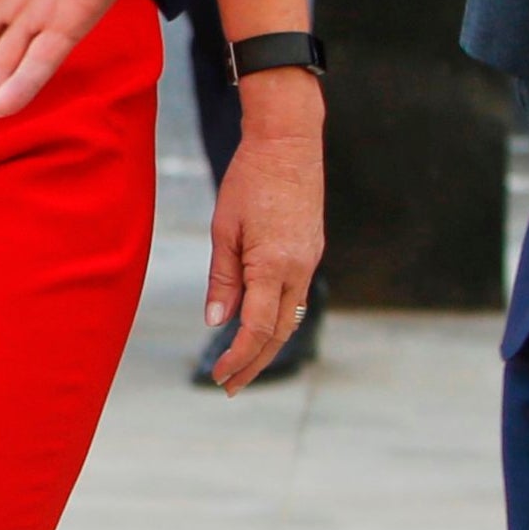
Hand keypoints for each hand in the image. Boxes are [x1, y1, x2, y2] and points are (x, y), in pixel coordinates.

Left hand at [205, 74, 325, 390]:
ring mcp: (309, 261)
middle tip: (229, 387)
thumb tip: (217, 322)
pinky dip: (278, 318)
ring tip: (242, 366)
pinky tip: (260, 327)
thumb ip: (223, 278)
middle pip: (279, 332)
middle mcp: (299, 269)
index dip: (237, 357)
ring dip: (267, 345)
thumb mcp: (225, 229)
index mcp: (274, 265)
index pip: (257, 328)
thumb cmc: (249, 179)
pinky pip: (296, 296)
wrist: (288, 142)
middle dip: (253, 364)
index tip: (218, 376)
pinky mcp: (311, 251)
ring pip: (290, 317)